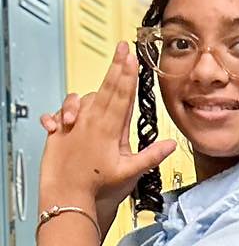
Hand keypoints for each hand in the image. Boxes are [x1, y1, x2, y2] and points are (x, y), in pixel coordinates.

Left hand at [38, 42, 175, 232]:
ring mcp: (74, 123)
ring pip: (87, 97)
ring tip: (104, 89)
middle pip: (106, 87)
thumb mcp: (130, 173)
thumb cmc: (97, 188)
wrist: (68, 196)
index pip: (122, 94)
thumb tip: (170, 144)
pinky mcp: (60, 129)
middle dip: (116, 66)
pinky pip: (65, 109)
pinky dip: (72, 106)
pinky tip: (74, 110)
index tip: (132, 57)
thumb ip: (151, 155)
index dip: (128, 73)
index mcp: (109, 128)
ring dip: (97, 91)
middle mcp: (90, 121)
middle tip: (122, 49)